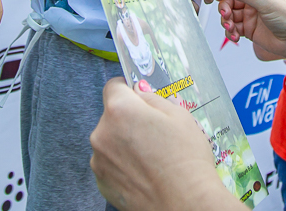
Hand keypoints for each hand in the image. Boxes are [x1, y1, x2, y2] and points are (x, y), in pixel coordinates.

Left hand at [90, 79, 229, 210]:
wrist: (185, 203)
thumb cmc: (186, 159)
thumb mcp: (179, 115)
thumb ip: (153, 98)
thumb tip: (140, 92)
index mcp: (120, 110)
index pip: (114, 86)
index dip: (129, 89)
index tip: (140, 97)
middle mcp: (102, 133)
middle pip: (112, 116)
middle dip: (130, 119)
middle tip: (156, 132)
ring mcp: (99, 160)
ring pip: (111, 141)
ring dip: (125, 142)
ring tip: (153, 156)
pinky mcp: (102, 183)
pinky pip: (111, 163)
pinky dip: (124, 164)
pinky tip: (146, 172)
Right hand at [215, 0, 285, 59]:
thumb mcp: (265, 3)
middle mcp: (252, 1)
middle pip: (229, 0)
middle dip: (224, 8)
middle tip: (226, 15)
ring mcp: (249, 15)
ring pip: (229, 15)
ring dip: (226, 22)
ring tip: (231, 29)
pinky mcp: (248, 29)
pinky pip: (233, 29)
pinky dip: (231, 33)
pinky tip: (235, 37)